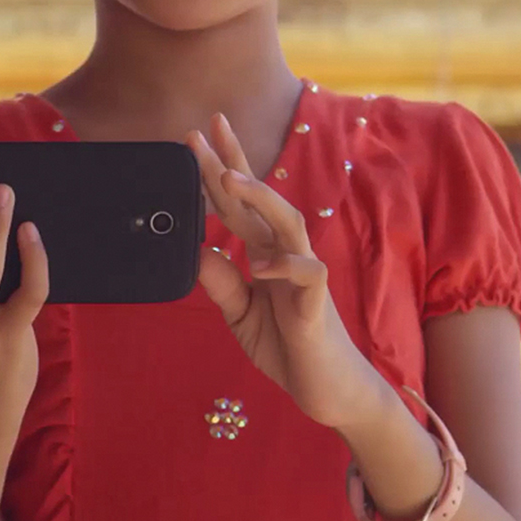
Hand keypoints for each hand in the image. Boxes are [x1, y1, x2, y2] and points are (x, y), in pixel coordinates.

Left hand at [188, 114, 382, 429]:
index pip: (238, 203)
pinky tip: (261, 266)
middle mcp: (283, 253)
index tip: (195, 136)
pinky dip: (286, 266)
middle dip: (233, 162)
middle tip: (204, 129)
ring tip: (229, 177)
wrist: (326, 391)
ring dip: (260, 197)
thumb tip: (194, 248)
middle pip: (260, 198)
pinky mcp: (317, 302)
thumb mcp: (239, 312)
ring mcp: (303, 273)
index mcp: (263, 252)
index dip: (220, 168)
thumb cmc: (286, 345)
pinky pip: (307, 274)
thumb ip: (220, 281)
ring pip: (288, 221)